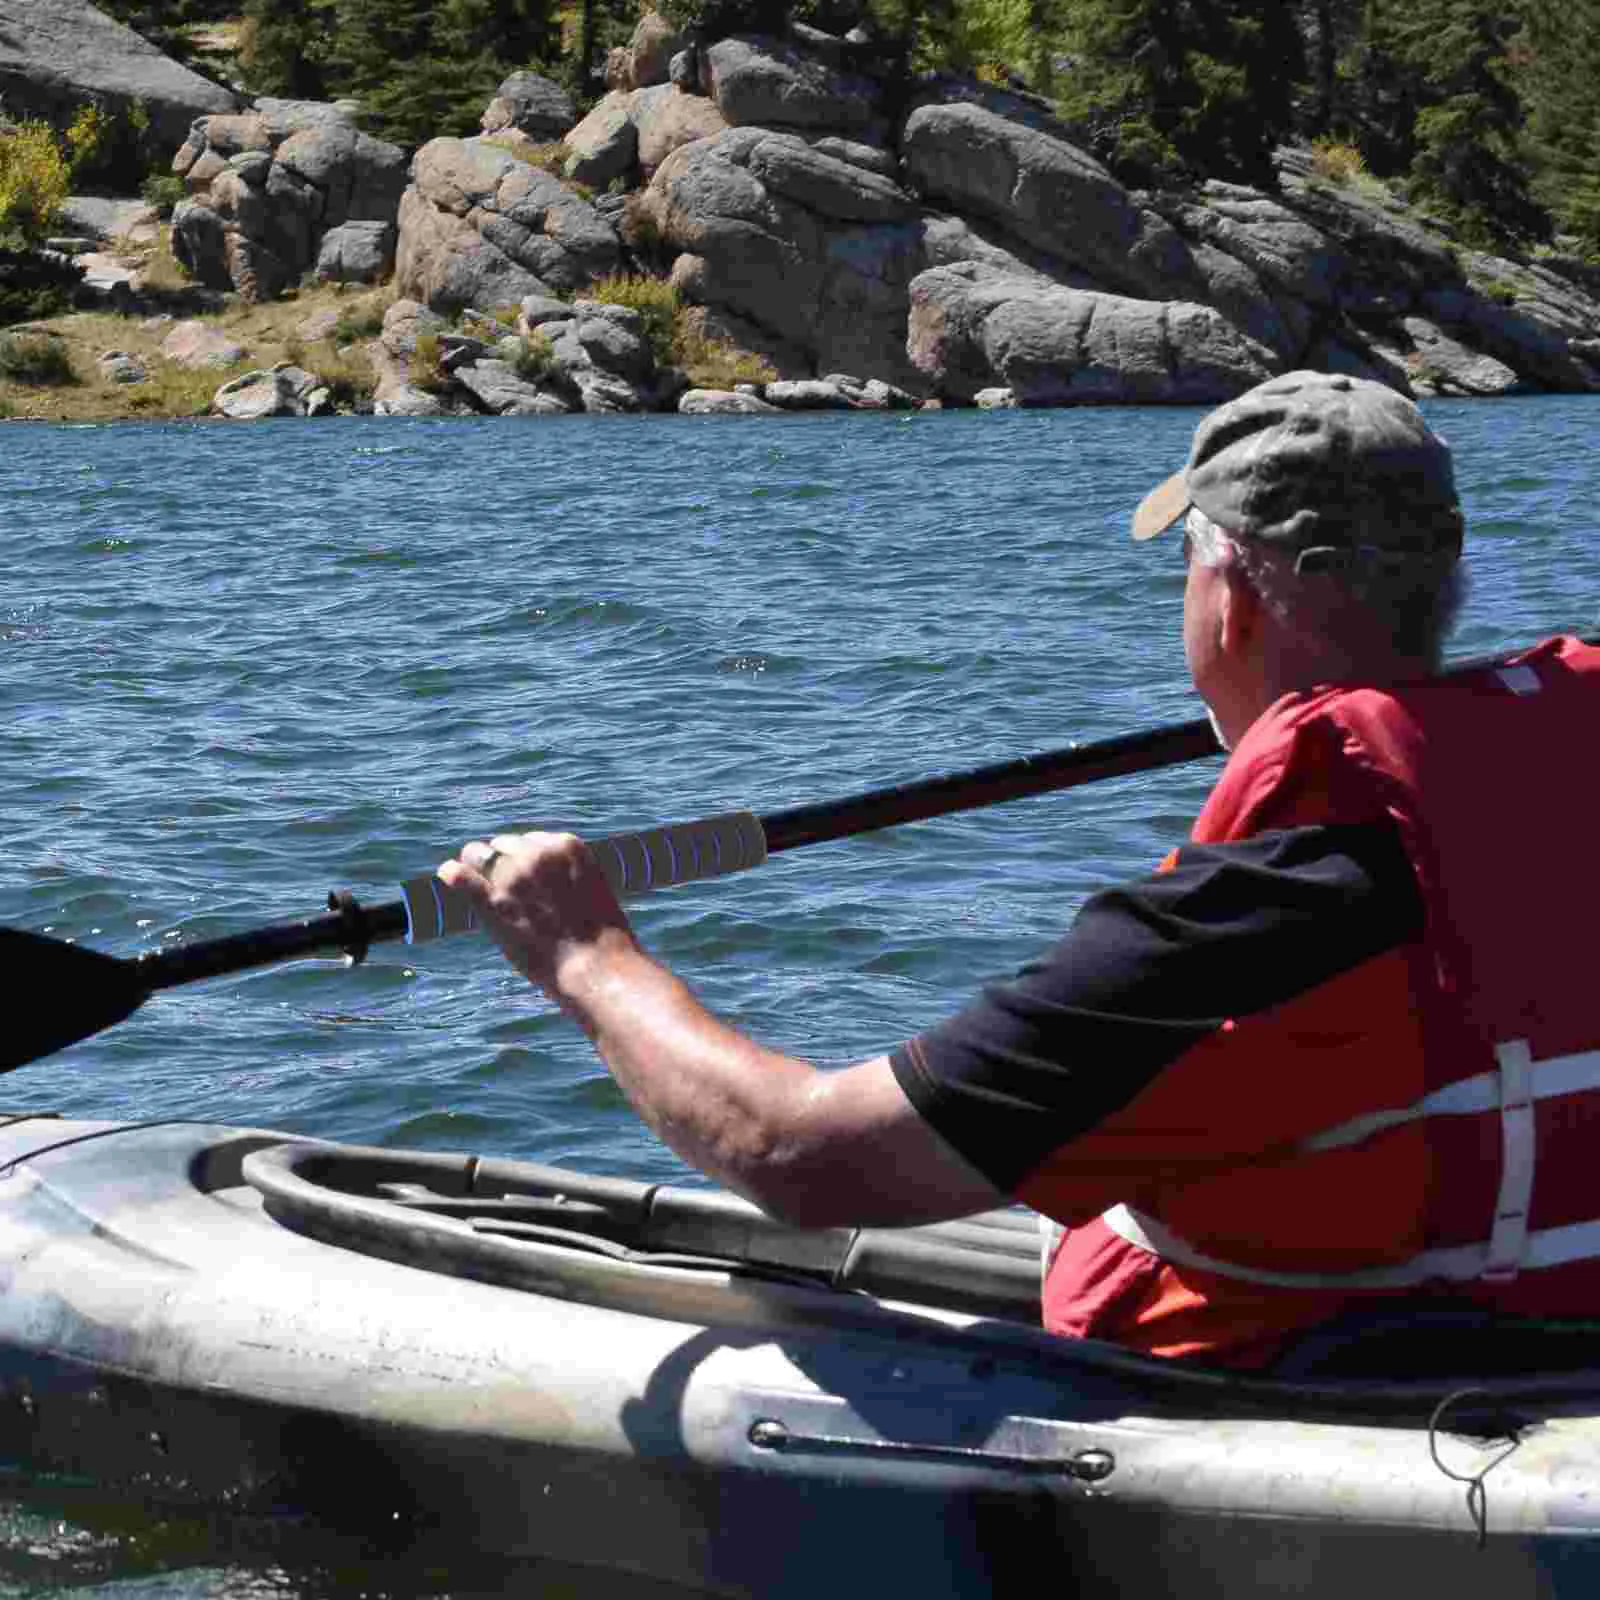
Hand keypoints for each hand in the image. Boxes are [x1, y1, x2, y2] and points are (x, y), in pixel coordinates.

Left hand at [437, 832, 637, 998]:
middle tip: (508, 889)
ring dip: (478, 867)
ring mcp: (513, 876)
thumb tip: (537, 877)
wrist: (596, 967)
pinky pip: (461, 877)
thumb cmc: (600, 936)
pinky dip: (452, 874)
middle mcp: (538, 853)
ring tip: (477, 882)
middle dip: (502, 863)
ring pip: (478, 854)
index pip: (532, 840)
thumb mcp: (591, 888)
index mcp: (567, 846)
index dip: (526, 860)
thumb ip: (564, 873)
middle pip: (503, 845)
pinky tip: (448, 873)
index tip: (529, 879)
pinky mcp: (493, 902)